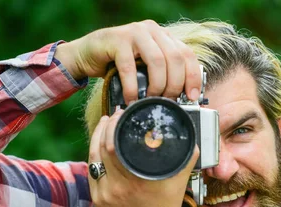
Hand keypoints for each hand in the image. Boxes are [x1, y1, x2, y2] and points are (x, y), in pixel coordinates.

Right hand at [55, 20, 201, 101]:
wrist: (87, 54)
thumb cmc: (119, 63)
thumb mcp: (146, 68)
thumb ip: (164, 74)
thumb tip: (182, 98)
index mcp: (164, 36)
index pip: (187, 55)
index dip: (193, 77)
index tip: (191, 97)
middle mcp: (153, 31)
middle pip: (175, 58)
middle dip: (174, 84)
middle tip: (167, 100)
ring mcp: (135, 33)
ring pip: (157, 61)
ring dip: (157, 85)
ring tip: (150, 99)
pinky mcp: (116, 40)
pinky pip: (130, 67)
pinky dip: (132, 88)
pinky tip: (131, 99)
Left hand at [88, 108, 199, 206]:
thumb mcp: (178, 182)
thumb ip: (186, 158)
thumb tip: (192, 138)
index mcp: (136, 180)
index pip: (114, 144)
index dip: (114, 125)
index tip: (121, 113)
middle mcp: (116, 186)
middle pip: (101, 147)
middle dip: (105, 127)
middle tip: (113, 115)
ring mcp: (104, 194)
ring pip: (93, 159)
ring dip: (97, 139)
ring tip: (104, 125)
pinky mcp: (98, 200)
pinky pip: (92, 172)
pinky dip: (95, 157)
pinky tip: (99, 147)